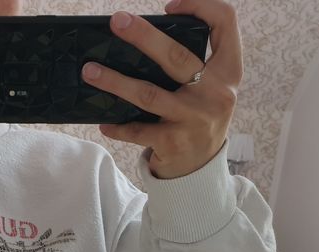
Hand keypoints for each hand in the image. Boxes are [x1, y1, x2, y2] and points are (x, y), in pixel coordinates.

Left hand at [81, 0, 242, 178]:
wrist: (200, 169)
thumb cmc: (199, 117)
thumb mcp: (212, 87)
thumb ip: (196, 62)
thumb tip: (146, 37)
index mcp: (228, 71)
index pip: (225, 23)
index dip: (200, 6)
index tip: (169, 5)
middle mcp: (215, 93)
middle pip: (177, 56)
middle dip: (143, 36)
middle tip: (116, 21)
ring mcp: (193, 119)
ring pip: (148, 94)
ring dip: (115, 81)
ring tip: (90, 71)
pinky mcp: (172, 142)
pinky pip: (137, 130)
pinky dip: (117, 126)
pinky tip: (102, 122)